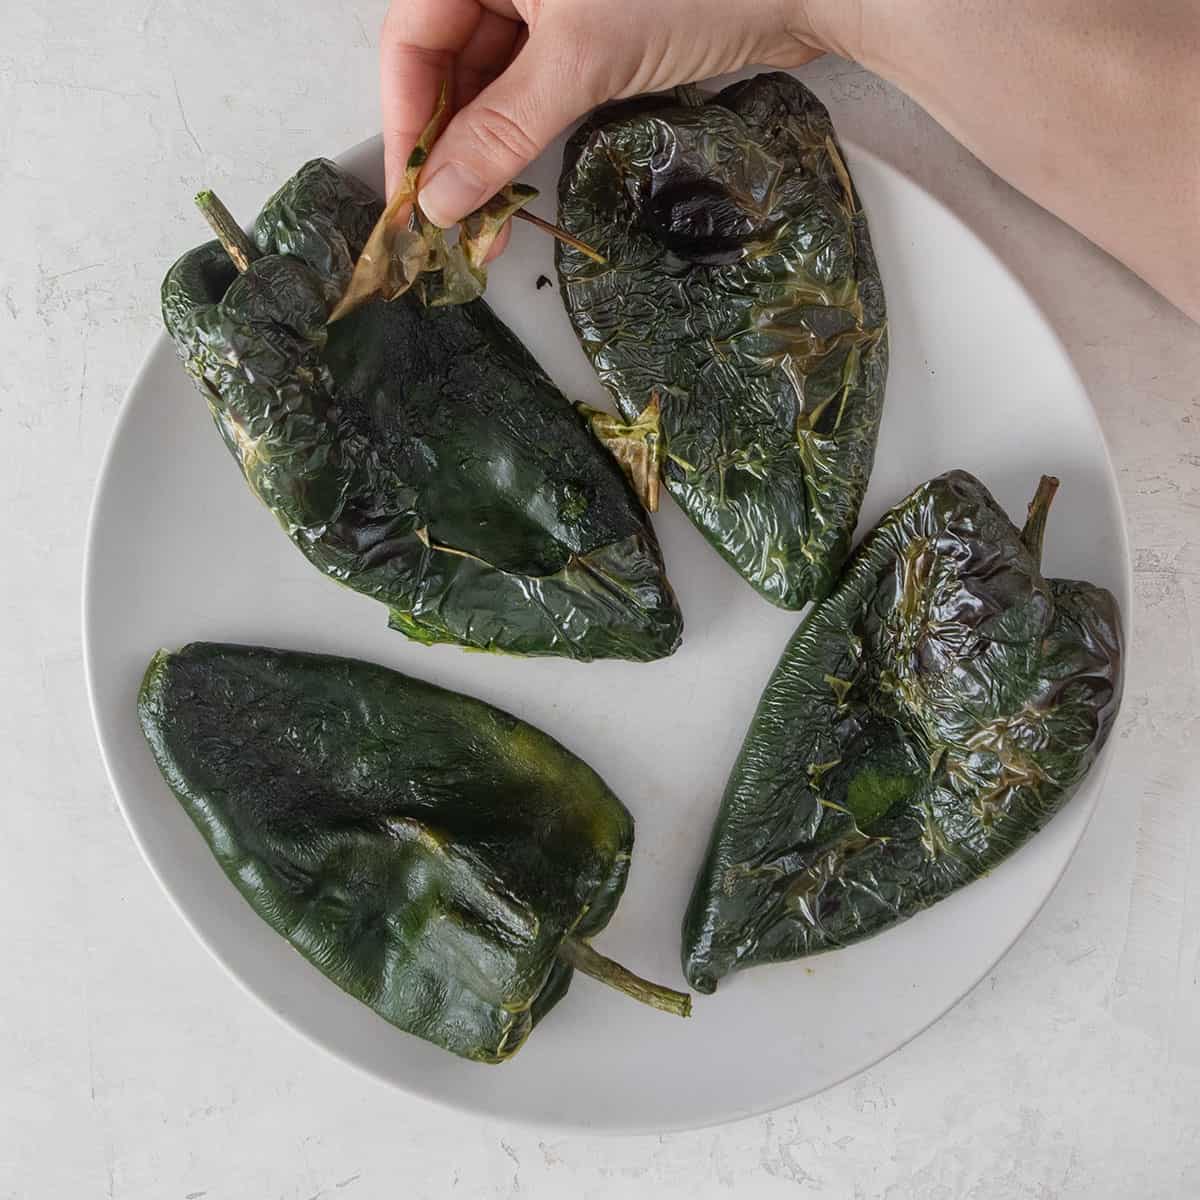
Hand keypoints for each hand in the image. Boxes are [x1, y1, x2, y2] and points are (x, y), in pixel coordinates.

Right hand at [380, 0, 844, 226]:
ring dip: (484, 144)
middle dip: (447, 140)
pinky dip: (523, 129)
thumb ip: (502, 130)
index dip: (404, 117)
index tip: (412, 193)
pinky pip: (533, 80)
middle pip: (448, 58)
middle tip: (449, 218)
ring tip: (481, 214)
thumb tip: (442, 201)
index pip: (412, 36)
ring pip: (491, 75)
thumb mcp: (580, 59)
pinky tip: (514, 176)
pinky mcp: (586, 26)